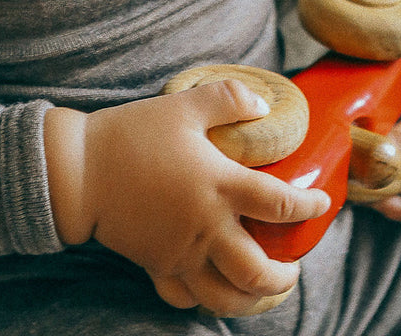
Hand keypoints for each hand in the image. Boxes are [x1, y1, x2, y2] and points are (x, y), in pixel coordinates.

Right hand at [44, 80, 329, 313]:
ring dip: (252, 299)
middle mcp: (205, 227)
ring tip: (264, 290)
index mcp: (218, 186)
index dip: (308, 206)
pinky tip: (211, 290)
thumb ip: (227, 99)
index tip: (322, 203)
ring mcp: (180, 252)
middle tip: (294, 267)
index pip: (279, 204)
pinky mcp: (155, 264)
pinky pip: (184, 297)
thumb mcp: (183, 105)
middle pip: (258, 271)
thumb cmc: (132, 134)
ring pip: (225, 296)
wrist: (79, 169)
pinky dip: (203, 301)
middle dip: (285, 277)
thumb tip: (262, 104)